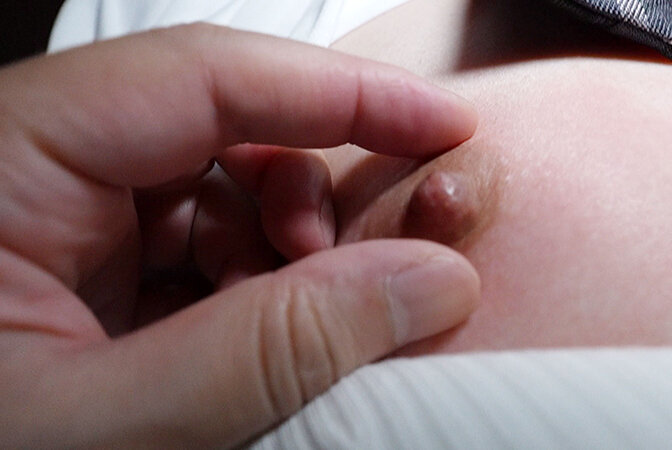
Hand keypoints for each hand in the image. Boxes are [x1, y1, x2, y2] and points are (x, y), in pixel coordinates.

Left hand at [0, 24, 478, 447]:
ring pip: (222, 193)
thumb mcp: (110, 427)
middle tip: (385, 260)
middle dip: (317, 193)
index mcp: (1, 161)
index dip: (341, 93)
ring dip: (288, 253)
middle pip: (220, 130)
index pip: (200, 76)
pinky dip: (257, 289)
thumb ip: (272, 351)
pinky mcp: (88, 271)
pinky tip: (260, 339)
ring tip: (307, 322)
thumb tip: (429, 282)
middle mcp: (33, 171)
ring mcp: (64, 221)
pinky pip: (203, 248)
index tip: (441, 126)